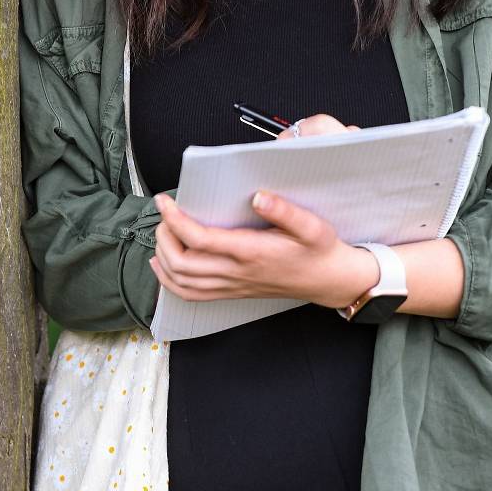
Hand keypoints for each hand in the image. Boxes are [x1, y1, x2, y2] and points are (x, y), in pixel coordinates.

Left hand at [149, 114, 377, 309]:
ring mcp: (232, 286)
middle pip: (181, 263)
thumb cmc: (319, 251)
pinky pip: (191, 294)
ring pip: (182, 282)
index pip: (199, 239)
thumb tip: (258, 196)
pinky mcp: (232, 292)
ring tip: (162, 232)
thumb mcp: (312, 225)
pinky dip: (169, 281)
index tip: (165, 200)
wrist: (329, 281)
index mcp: (251, 252)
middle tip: (164, 213)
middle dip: (163, 237)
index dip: (175, 220)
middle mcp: (236, 272)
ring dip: (163, 257)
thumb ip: (285, 211)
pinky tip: (163, 264)